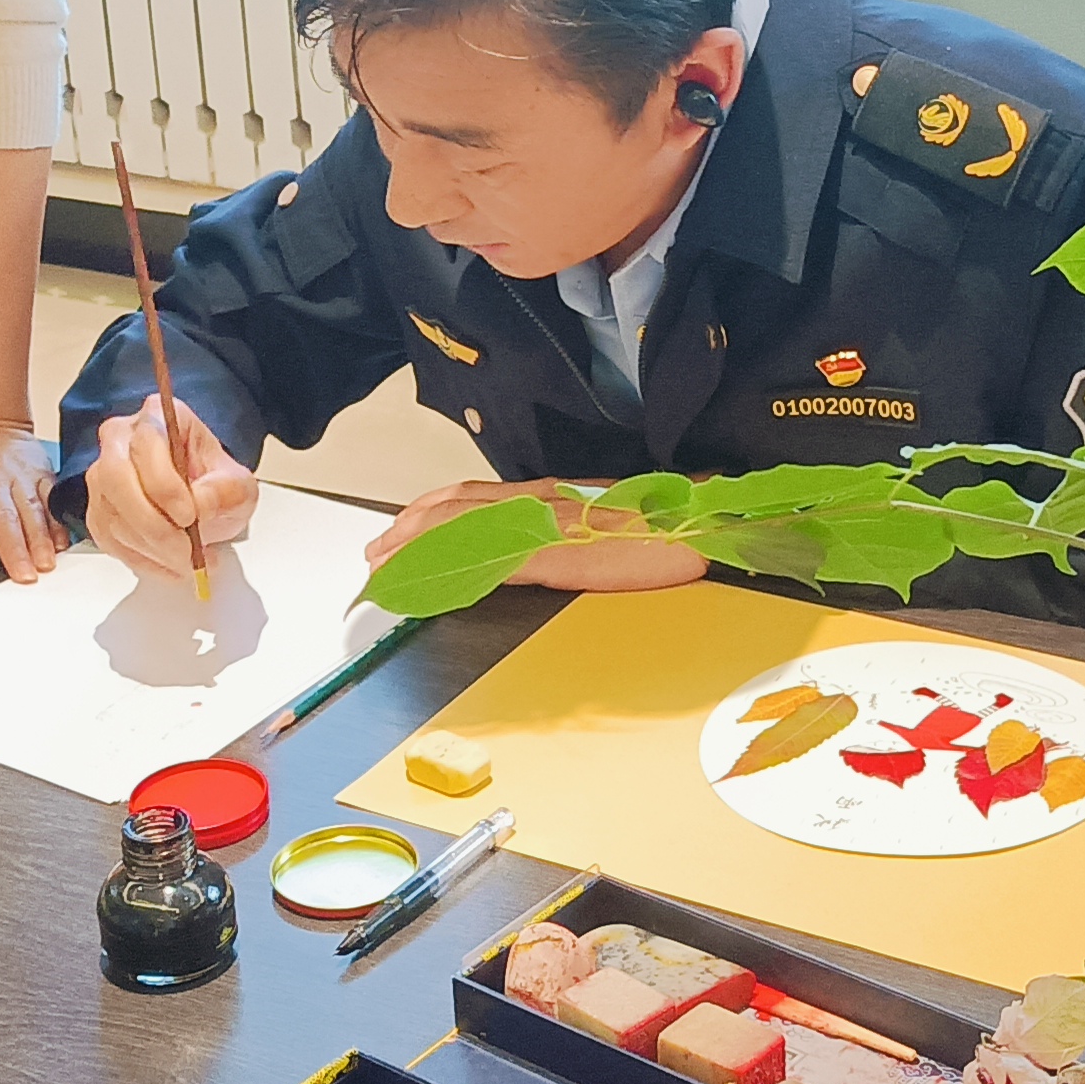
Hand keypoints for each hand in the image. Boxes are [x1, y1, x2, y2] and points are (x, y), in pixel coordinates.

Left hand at [0, 414, 61, 586]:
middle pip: (3, 518)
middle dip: (14, 549)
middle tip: (22, 576)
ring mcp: (18, 476)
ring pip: (32, 510)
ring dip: (40, 540)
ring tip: (45, 564)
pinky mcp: (41, 472)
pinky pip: (52, 498)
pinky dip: (58, 521)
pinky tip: (62, 542)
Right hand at [84, 394, 258, 581]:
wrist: (203, 501)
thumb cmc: (215, 483)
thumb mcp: (238, 484)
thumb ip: (225, 490)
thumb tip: (201, 505)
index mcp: (157, 417)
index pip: (147, 444)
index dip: (165, 485)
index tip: (190, 515)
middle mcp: (120, 440)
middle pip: (115, 478)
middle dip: (153, 523)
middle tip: (185, 550)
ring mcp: (102, 475)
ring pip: (111, 514)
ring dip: (151, 548)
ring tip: (187, 562)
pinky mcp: (98, 510)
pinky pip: (109, 540)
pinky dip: (142, 560)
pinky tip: (170, 566)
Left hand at [363, 479, 709, 595]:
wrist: (707, 528)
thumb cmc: (669, 532)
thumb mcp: (610, 529)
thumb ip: (572, 536)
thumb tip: (542, 553)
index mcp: (552, 498)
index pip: (474, 499)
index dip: (429, 515)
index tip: (397, 534)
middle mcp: (542, 503)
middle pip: (456, 509)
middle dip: (408, 532)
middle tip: (378, 556)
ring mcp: (547, 526)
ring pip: (462, 528)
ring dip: (417, 549)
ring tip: (387, 571)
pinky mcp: (557, 553)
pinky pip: (490, 560)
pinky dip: (452, 571)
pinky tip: (433, 586)